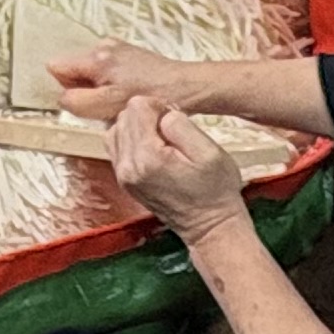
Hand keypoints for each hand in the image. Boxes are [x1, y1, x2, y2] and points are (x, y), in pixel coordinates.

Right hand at [49, 40, 196, 123]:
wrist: (185, 86)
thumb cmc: (150, 96)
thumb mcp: (108, 106)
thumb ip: (76, 101)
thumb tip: (61, 97)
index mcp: (94, 57)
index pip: (56, 67)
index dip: (66, 88)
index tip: (86, 101)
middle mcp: (102, 46)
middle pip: (74, 70)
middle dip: (84, 90)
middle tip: (106, 104)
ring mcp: (117, 48)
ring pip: (91, 72)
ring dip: (99, 90)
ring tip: (121, 100)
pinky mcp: (129, 54)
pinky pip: (107, 71)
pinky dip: (113, 84)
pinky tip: (130, 93)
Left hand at [109, 94, 249, 243]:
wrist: (210, 227)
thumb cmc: (216, 190)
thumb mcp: (209, 152)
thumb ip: (180, 126)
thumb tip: (161, 114)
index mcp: (147, 157)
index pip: (136, 107)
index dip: (159, 106)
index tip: (176, 122)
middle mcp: (128, 167)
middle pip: (124, 116)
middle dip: (148, 117)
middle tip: (173, 133)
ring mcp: (123, 176)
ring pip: (117, 129)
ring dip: (139, 128)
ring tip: (164, 141)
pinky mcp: (124, 181)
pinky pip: (117, 146)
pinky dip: (133, 141)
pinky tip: (154, 150)